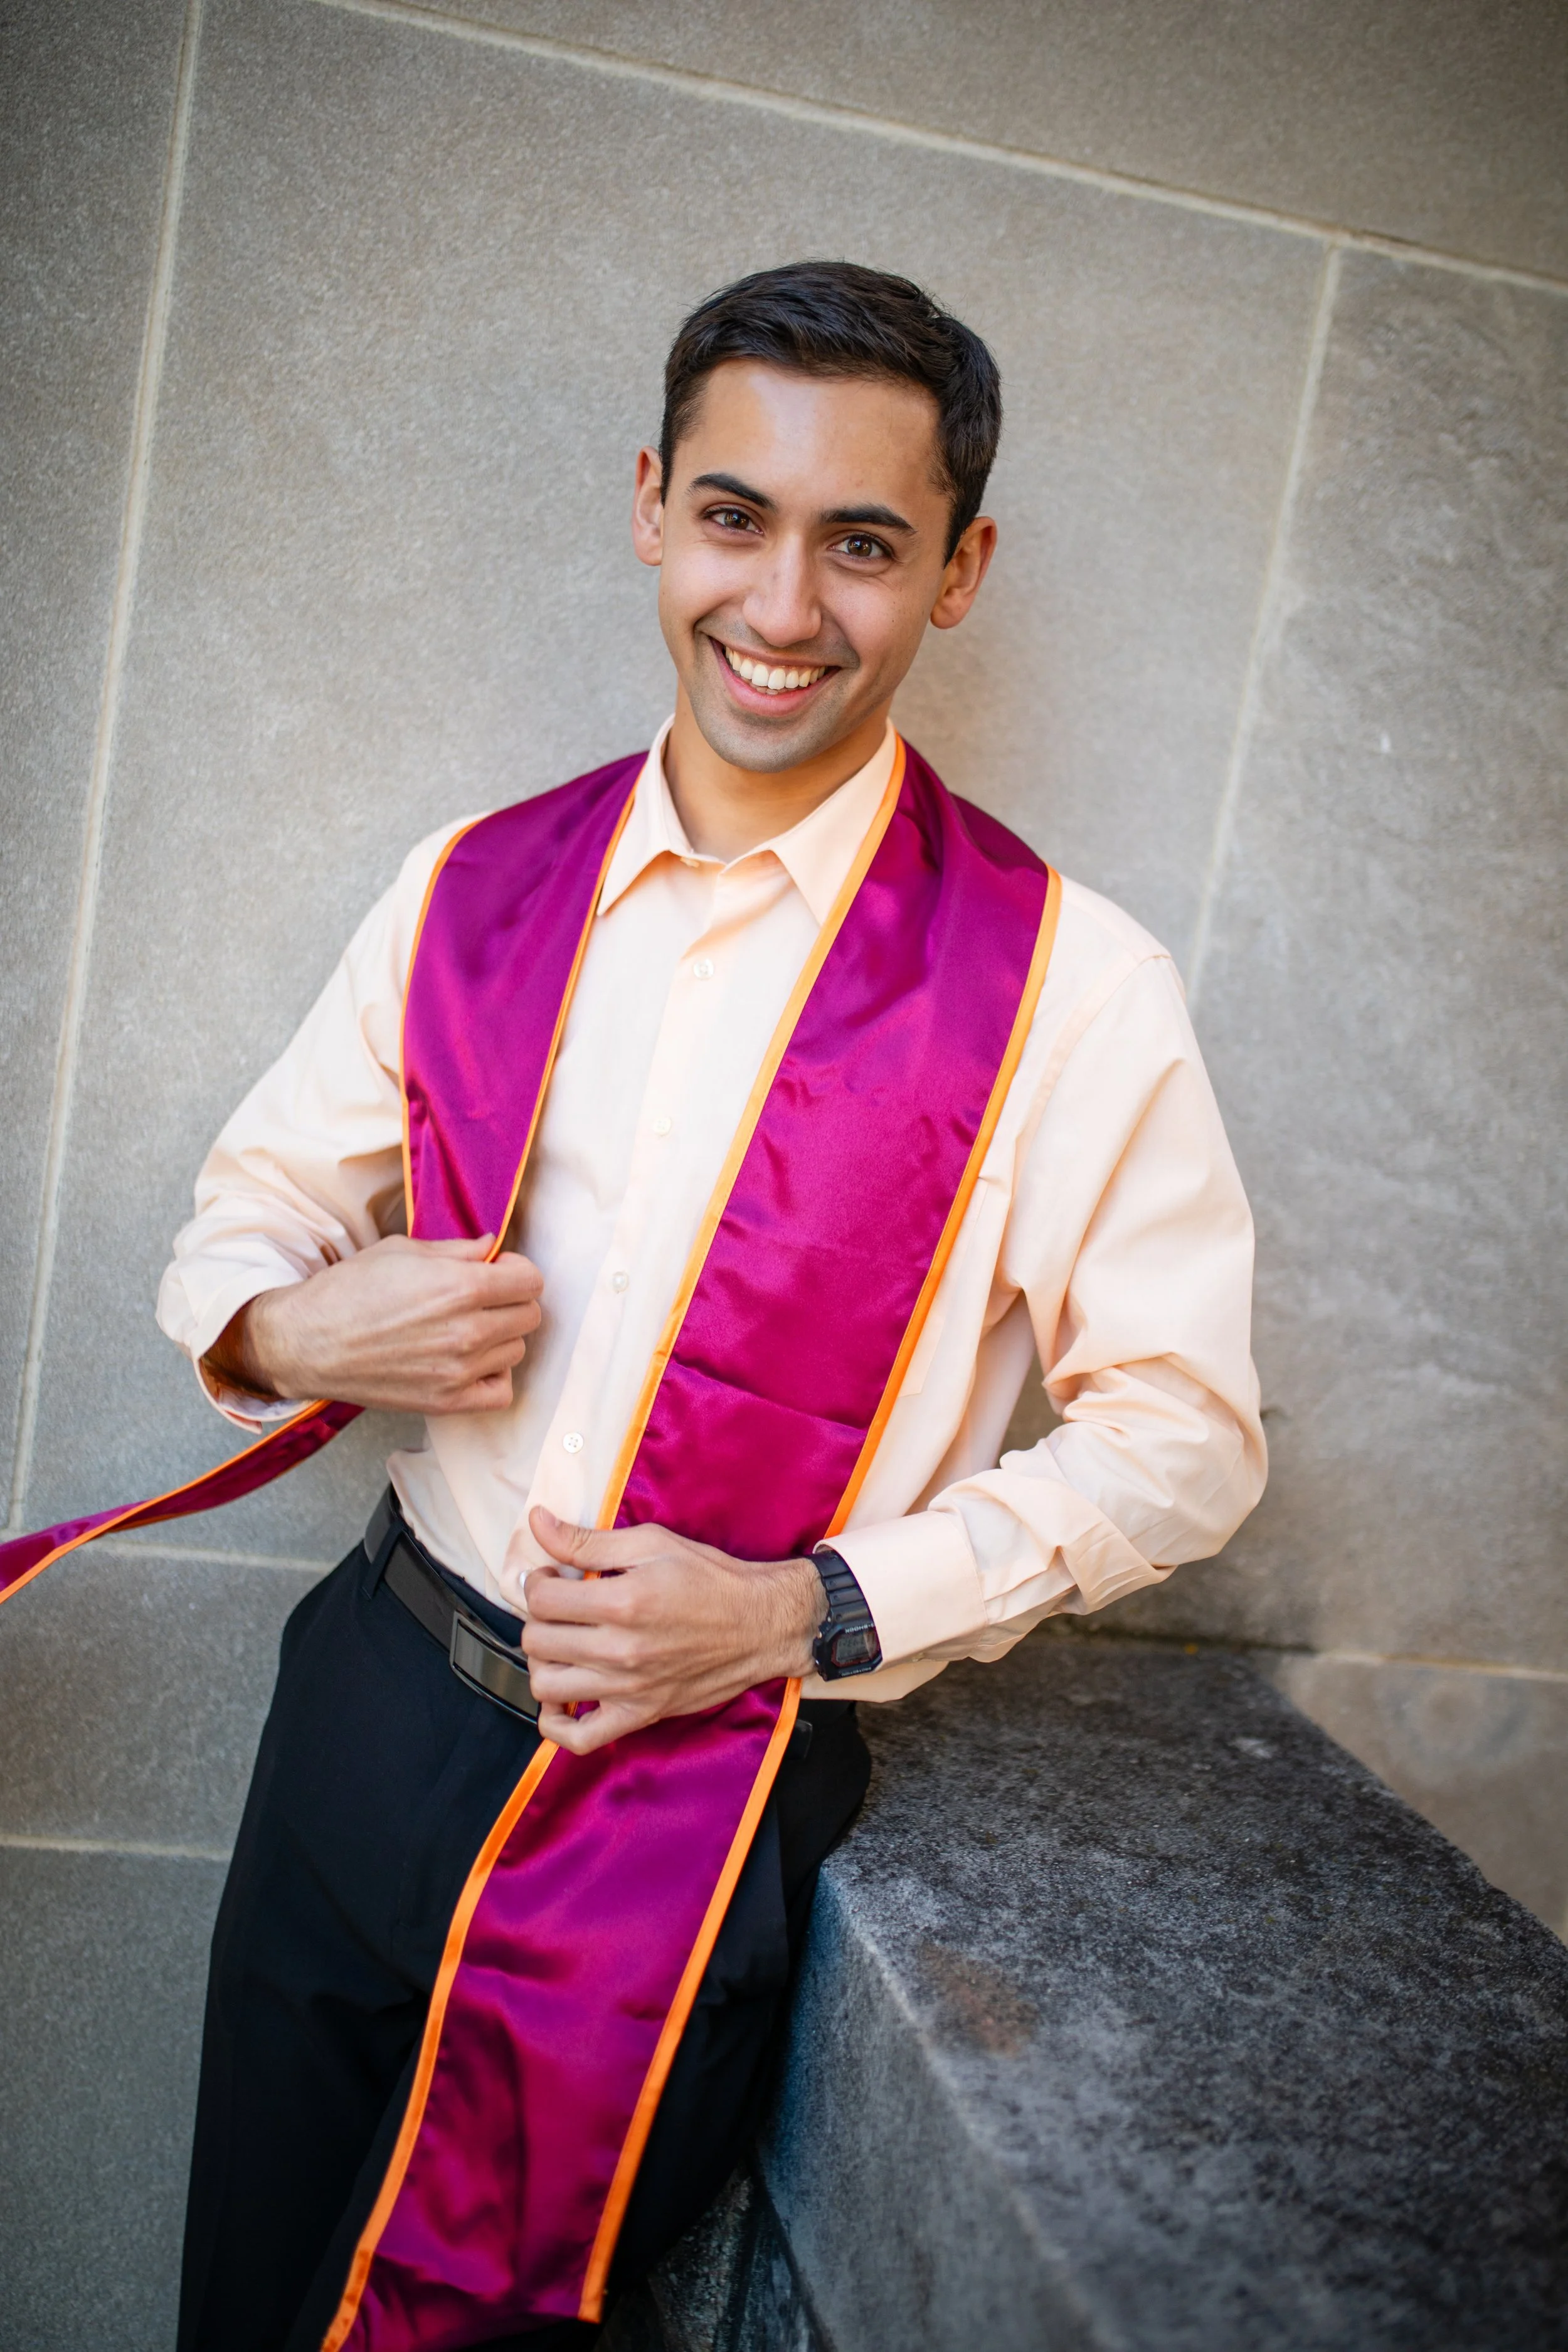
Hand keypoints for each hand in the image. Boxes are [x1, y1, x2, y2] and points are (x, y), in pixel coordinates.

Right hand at [204, 1235, 542, 1414]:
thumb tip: (491, 1247)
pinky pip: (501, 1392)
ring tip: (467, 1328)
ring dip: (500, 1337)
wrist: (306, 1342)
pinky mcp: (446, 1402)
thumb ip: (457, 1250)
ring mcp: (459, 1371)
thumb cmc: (348, 1291)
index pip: (531, 1281)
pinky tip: (471, 1362)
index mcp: (460, 1287)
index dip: (517, 1272)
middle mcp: (467, 1330)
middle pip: (529, 1316)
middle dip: (511, 1301)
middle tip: (483, 1299)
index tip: (497, 1271)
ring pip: (516, 1351)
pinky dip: (493, 1376)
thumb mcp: (402, 1251)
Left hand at [520, 1508, 824, 1754]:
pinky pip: (578, 1739)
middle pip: (537, 1640)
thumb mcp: (651, 1543)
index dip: (538, 1582)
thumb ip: (588, 1540)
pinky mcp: (640, 1714)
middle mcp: (621, 1650)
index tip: (553, 1578)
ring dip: (544, 1662)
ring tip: (562, 1644)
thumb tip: (538, 1523)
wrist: (760, 1624)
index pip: (541, 1598)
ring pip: (546, 1686)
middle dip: (539, 1617)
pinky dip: (556, 1724)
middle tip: (559, 1606)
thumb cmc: (710, 1579)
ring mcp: (628, 1688)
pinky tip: (561, 1698)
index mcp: (622, 1602)